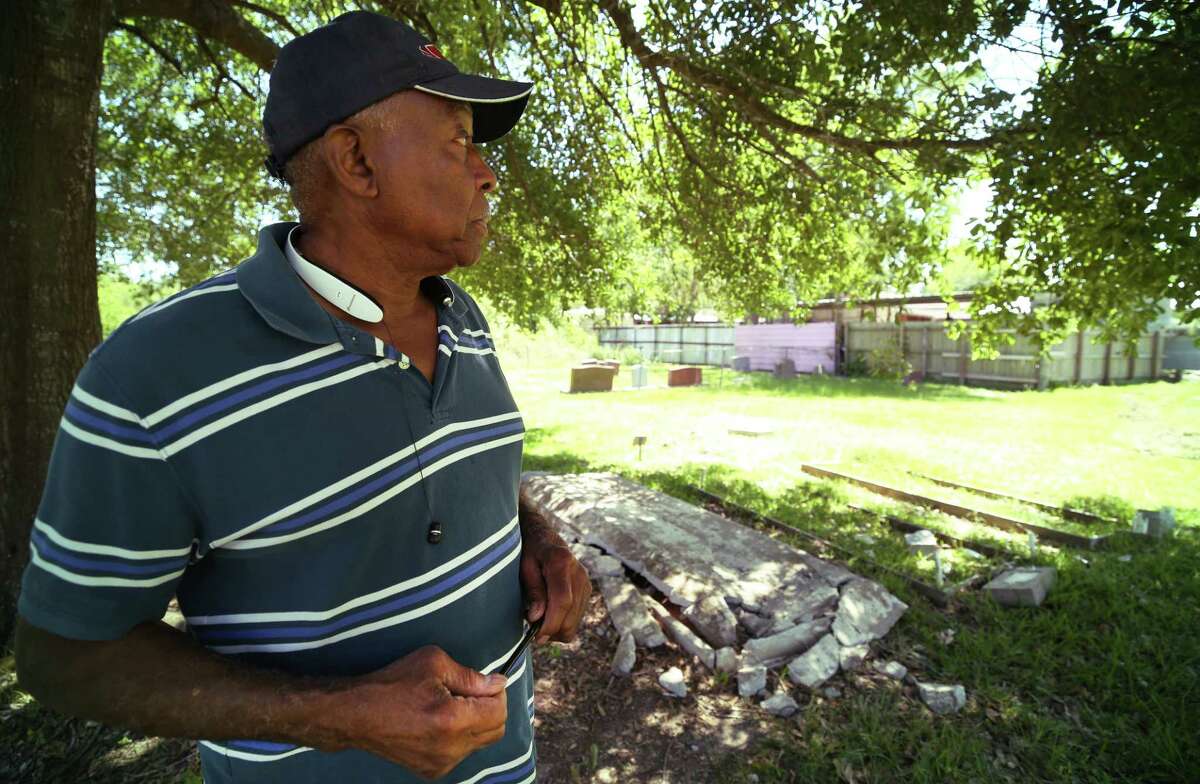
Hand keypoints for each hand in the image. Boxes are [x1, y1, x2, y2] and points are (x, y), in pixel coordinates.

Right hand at [336, 646, 507, 779]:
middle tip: (470, 692)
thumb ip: (471, 676)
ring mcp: (441, 763)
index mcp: (452, 720)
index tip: (486, 683)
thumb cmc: (393, 683)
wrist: (357, 714)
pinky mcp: (432, 770)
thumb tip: (497, 684)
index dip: (497, 693)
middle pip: (496, 730)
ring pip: (480, 742)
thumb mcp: (434, 663)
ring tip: (449, 705)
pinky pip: (462, 752)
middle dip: (490, 708)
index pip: (499, 712)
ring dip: (475, 723)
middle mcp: (450, 747)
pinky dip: (460, 736)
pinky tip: (439, 721)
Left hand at [518, 519, 591, 643]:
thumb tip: (536, 618)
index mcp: (561, 561)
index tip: (537, 636)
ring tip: (539, 620)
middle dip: (552, 631)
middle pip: (570, 615)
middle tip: (533, 633)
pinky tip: (549, 616)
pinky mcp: (587, 590)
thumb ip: (533, 591)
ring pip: (575, 621)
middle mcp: (579, 572)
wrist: (543, 538)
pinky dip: (562, 624)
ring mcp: (586, 582)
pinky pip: (576, 618)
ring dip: (556, 629)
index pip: (562, 600)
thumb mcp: (524, 567)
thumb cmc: (529, 552)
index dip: (550, 623)